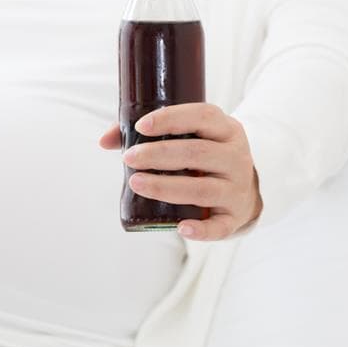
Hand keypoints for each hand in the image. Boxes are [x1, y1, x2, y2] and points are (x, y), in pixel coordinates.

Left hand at [99, 103, 261, 240]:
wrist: (242, 191)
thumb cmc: (203, 158)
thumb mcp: (189, 138)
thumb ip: (146, 134)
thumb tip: (105, 141)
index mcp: (226, 130)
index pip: (203, 116)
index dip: (171, 119)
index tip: (141, 127)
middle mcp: (236, 158)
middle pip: (197, 153)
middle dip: (158, 155)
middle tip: (128, 159)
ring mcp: (238, 189)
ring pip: (203, 189)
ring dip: (166, 187)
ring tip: (136, 183)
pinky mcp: (234, 217)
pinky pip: (219, 227)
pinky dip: (201, 230)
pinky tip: (180, 228)